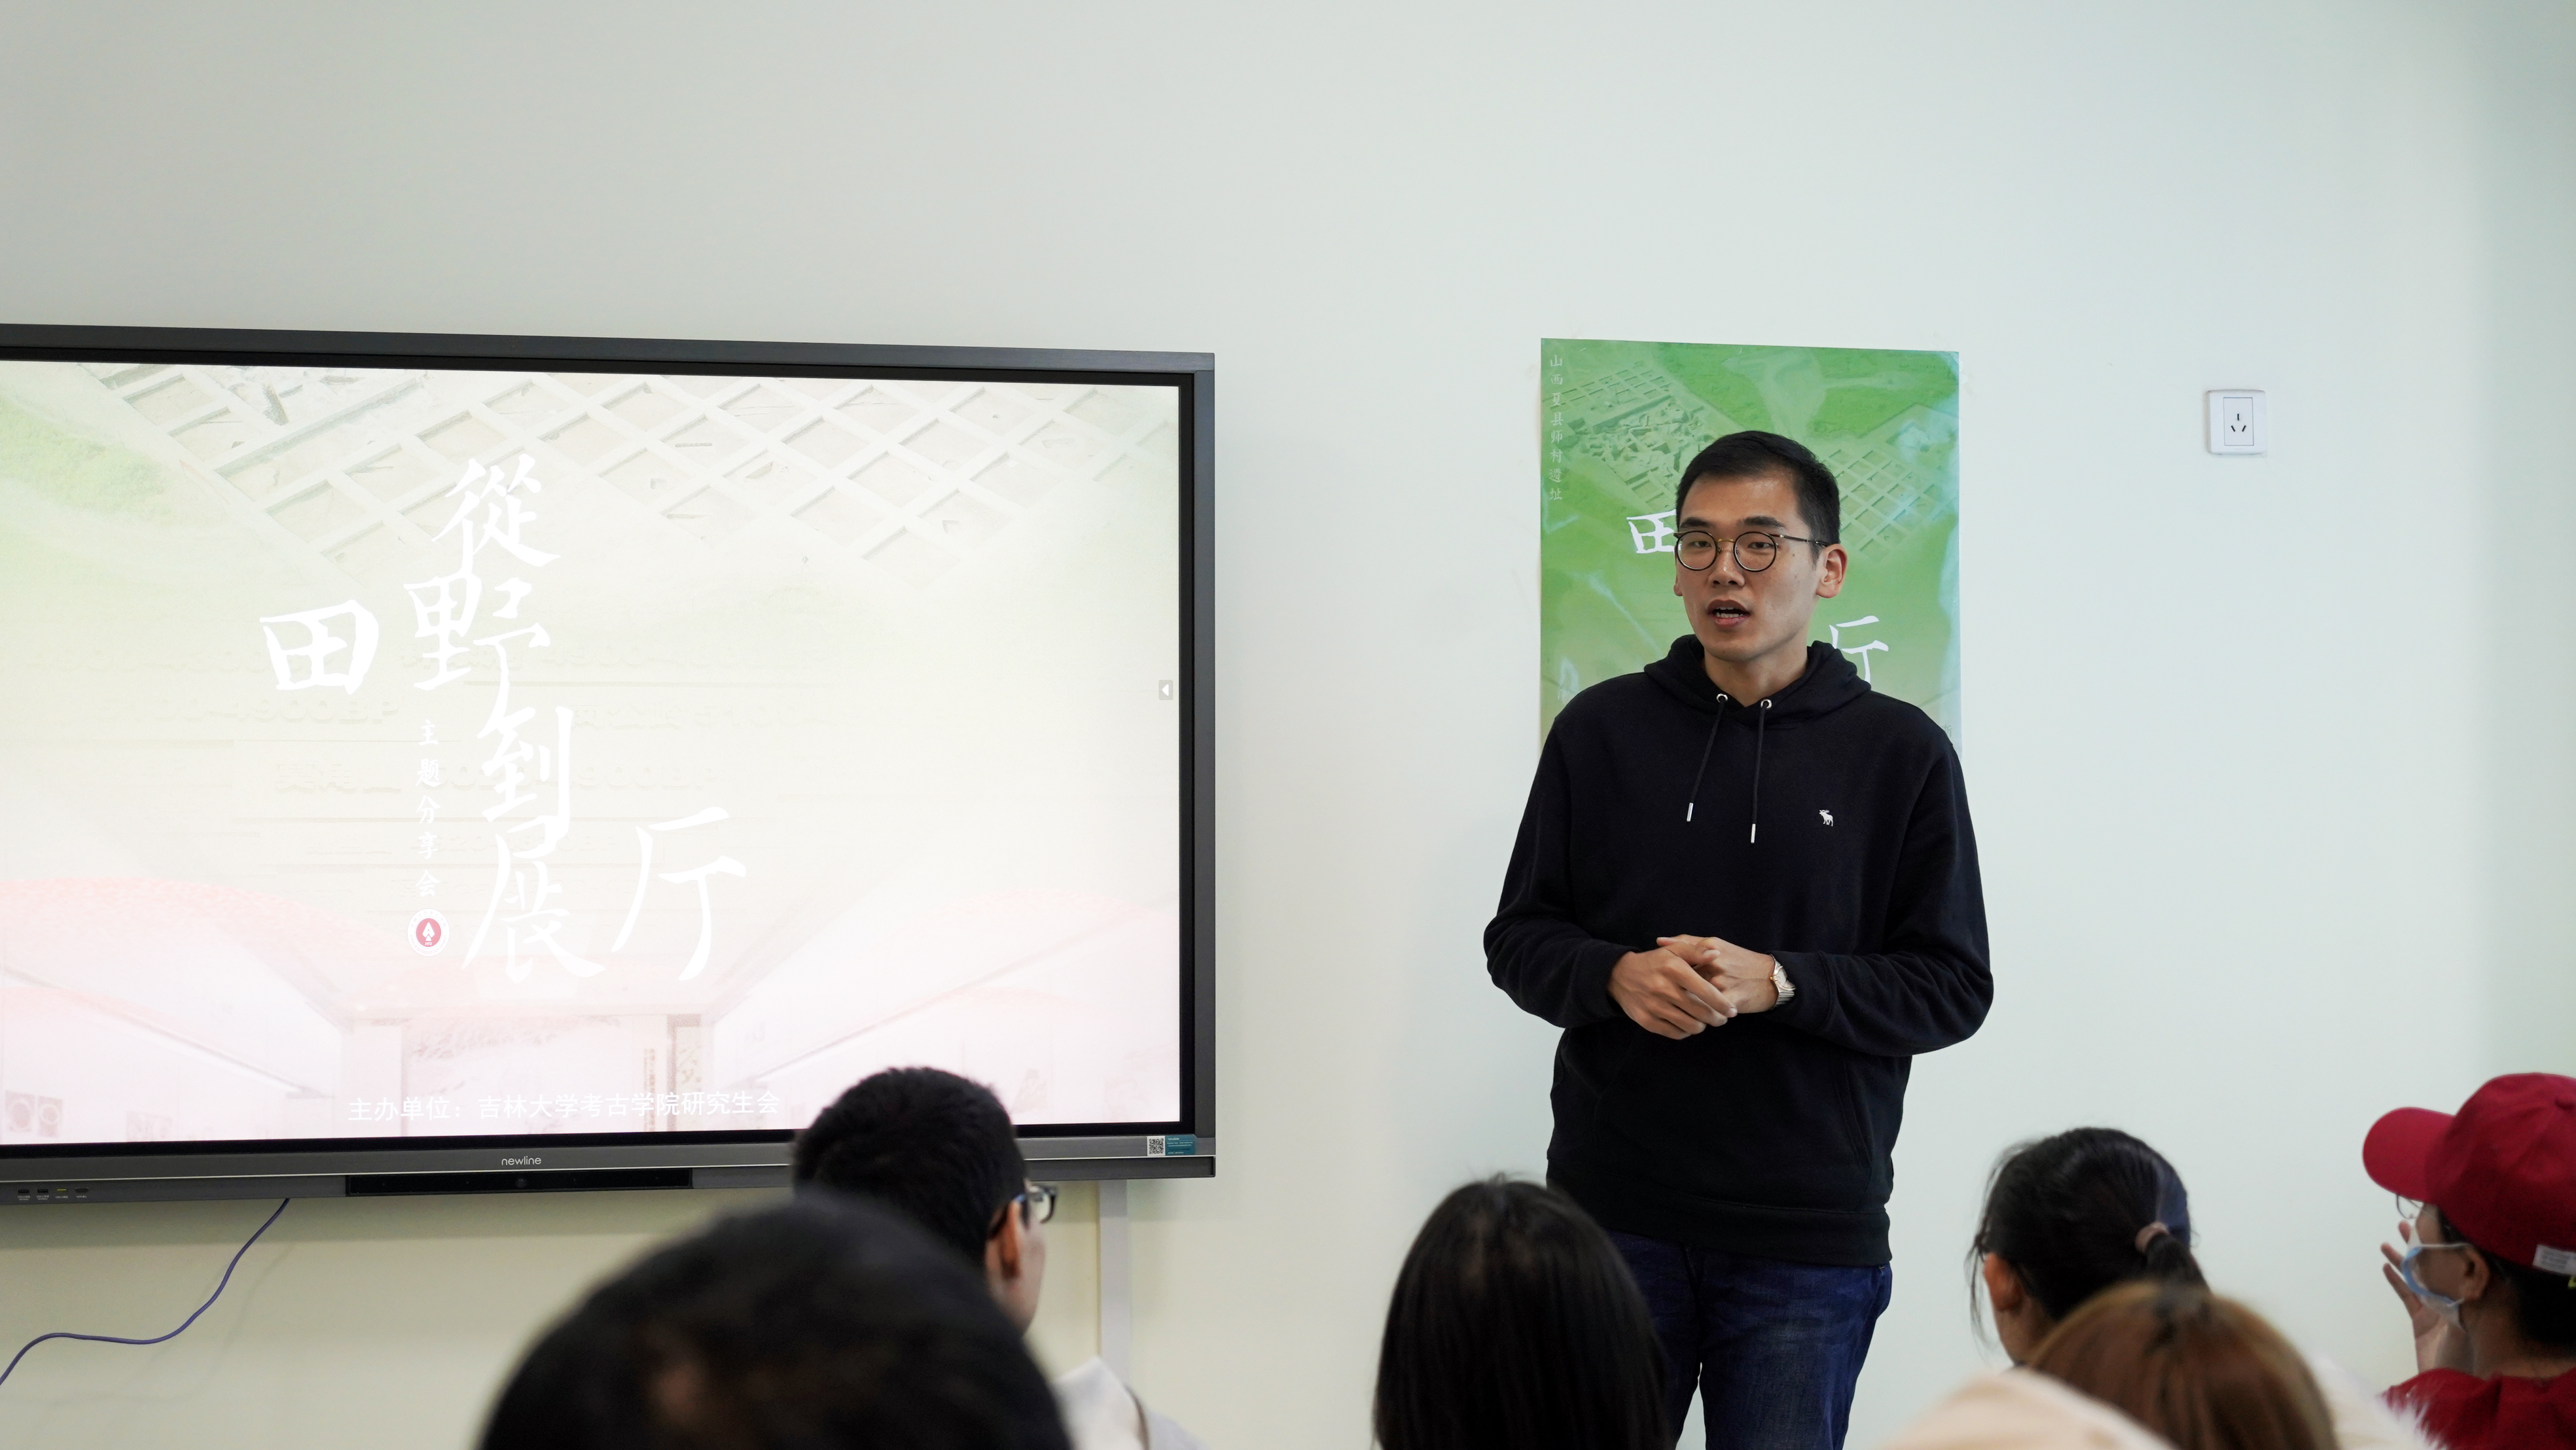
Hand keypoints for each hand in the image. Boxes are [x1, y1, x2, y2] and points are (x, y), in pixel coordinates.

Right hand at [1609, 948, 1734, 1038]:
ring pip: (1691, 1026)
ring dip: (1701, 1026)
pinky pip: (1676, 1033)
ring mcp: (1654, 1007)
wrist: (1619, 976)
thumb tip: (1716, 954)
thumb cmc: (1654, 962)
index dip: (1723, 1004)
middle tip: (1720, 1019)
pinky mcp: (1647, 1021)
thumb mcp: (1674, 951)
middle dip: (1716, 1019)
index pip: (1706, 991)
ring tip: (1703, 1020)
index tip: (1732, 1011)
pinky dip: (1685, 1031)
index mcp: (1674, 969)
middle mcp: (1663, 988)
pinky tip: (1686, 1023)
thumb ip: (1696, 950)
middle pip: (1701, 1013)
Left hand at [1657, 934, 1779, 1013]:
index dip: (1667, 975)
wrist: (1772, 978)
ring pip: (1692, 999)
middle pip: (1681, 982)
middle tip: (1672, 997)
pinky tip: (1705, 1017)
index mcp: (1708, 947)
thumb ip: (1687, 942)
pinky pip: (1708, 1013)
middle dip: (1675, 992)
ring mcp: (1722, 983)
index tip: (1663, 981)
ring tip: (1688, 1008)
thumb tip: (1658, 941)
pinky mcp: (1730, 1001)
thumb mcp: (1716, 944)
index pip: (1676, 960)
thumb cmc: (1740, 961)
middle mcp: (1714, 963)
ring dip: (1688, 1007)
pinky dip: (1705, 1017)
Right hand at [2381, 1220, 2468, 1373]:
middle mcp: (2453, 1300)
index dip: (2445, 1245)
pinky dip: (2397, 1282)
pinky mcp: (2421, 1323)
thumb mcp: (2469, 1321)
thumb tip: (2460, 1263)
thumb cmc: (2469, 1357)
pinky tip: (2385, 1268)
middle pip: (2435, 1268)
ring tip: (2388, 1243)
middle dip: (2421, 1247)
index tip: (2432, 1224)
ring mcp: (2436, 1311)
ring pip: (2417, 1279)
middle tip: (2407, 1225)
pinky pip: (2407, 1297)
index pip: (2456, 1265)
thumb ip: (2460, 1295)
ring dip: (2403, 1262)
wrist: (2456, 1386)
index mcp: (2469, 1299)